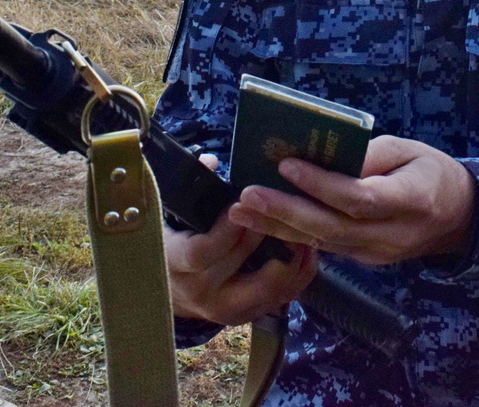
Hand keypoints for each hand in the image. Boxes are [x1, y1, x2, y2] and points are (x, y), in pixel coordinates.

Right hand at [165, 154, 318, 324]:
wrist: (169, 288)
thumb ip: (193, 188)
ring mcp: (223, 309)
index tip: (247, 202)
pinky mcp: (244, 316)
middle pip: (240, 266)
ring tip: (309, 233)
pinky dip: (297, 277)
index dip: (228, 229)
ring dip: (291, 261)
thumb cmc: (175, 241)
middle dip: (267, 237)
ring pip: (265, 290)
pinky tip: (310, 252)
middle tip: (289, 209)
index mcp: (177, 263)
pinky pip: (277, 300)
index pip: (202, 252)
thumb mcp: (173, 216)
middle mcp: (199, 292)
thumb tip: (211, 161)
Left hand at [227, 135, 478, 265]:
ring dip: (277, 226)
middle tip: (247, 195)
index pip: (359, 198)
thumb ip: (370, 154)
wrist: (458, 217)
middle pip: (331, 228)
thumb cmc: (432, 172)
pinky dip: (291, 233)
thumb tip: (325, 155)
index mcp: (411, 201)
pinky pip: (324, 247)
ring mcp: (376, 253)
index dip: (321, 184)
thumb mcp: (409, 149)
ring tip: (241, 209)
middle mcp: (391, 235)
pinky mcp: (363, 258)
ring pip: (321, 242)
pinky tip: (263, 221)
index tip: (287, 165)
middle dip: (285, 212)